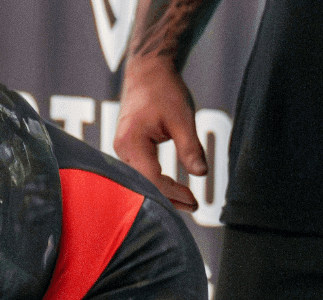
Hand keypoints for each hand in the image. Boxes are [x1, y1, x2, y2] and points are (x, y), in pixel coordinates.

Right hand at [114, 57, 204, 211]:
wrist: (147, 70)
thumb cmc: (164, 89)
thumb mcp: (182, 117)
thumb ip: (190, 147)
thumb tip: (201, 174)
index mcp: (132, 141)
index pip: (152, 179)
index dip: (173, 193)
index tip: (194, 201)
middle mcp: (121, 150)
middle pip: (144, 185)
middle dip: (168, 199)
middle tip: (193, 207)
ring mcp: (121, 151)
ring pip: (142, 182)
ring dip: (163, 192)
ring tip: (186, 201)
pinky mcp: (126, 150)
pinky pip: (140, 173)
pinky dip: (157, 182)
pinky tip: (172, 187)